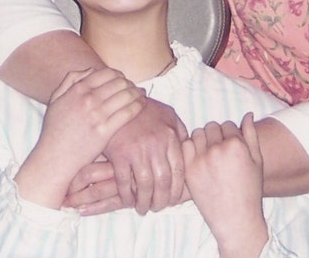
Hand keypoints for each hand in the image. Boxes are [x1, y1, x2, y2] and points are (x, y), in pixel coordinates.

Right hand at [16, 68, 144, 206]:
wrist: (54, 158)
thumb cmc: (54, 131)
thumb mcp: (56, 100)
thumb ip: (71, 80)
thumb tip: (91, 70)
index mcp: (77, 89)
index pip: (107, 73)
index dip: (119, 74)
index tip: (123, 80)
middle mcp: (88, 99)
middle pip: (119, 82)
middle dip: (130, 83)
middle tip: (134, 88)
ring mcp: (97, 115)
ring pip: (126, 95)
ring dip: (137, 92)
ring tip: (142, 94)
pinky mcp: (105, 131)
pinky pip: (128, 113)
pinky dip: (138, 105)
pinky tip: (142, 105)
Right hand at [101, 96, 187, 214]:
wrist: (118, 100)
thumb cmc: (145, 110)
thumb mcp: (169, 116)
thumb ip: (180, 134)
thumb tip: (190, 151)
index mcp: (170, 137)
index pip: (178, 171)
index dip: (176, 190)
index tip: (173, 201)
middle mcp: (156, 146)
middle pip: (163, 182)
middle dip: (161, 201)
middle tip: (158, 208)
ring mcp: (137, 150)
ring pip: (145, 185)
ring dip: (144, 202)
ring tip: (143, 208)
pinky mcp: (119, 154)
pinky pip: (124, 182)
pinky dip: (126, 195)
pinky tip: (128, 200)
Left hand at [181, 113, 267, 257]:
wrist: (235, 218)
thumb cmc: (250, 190)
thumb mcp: (257, 161)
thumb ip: (251, 135)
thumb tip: (248, 114)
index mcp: (236, 144)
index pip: (228, 125)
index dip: (230, 134)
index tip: (231, 146)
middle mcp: (217, 149)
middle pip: (212, 127)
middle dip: (216, 135)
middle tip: (220, 150)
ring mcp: (200, 159)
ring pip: (197, 134)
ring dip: (203, 140)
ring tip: (209, 154)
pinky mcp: (189, 170)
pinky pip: (185, 146)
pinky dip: (190, 149)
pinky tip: (198, 159)